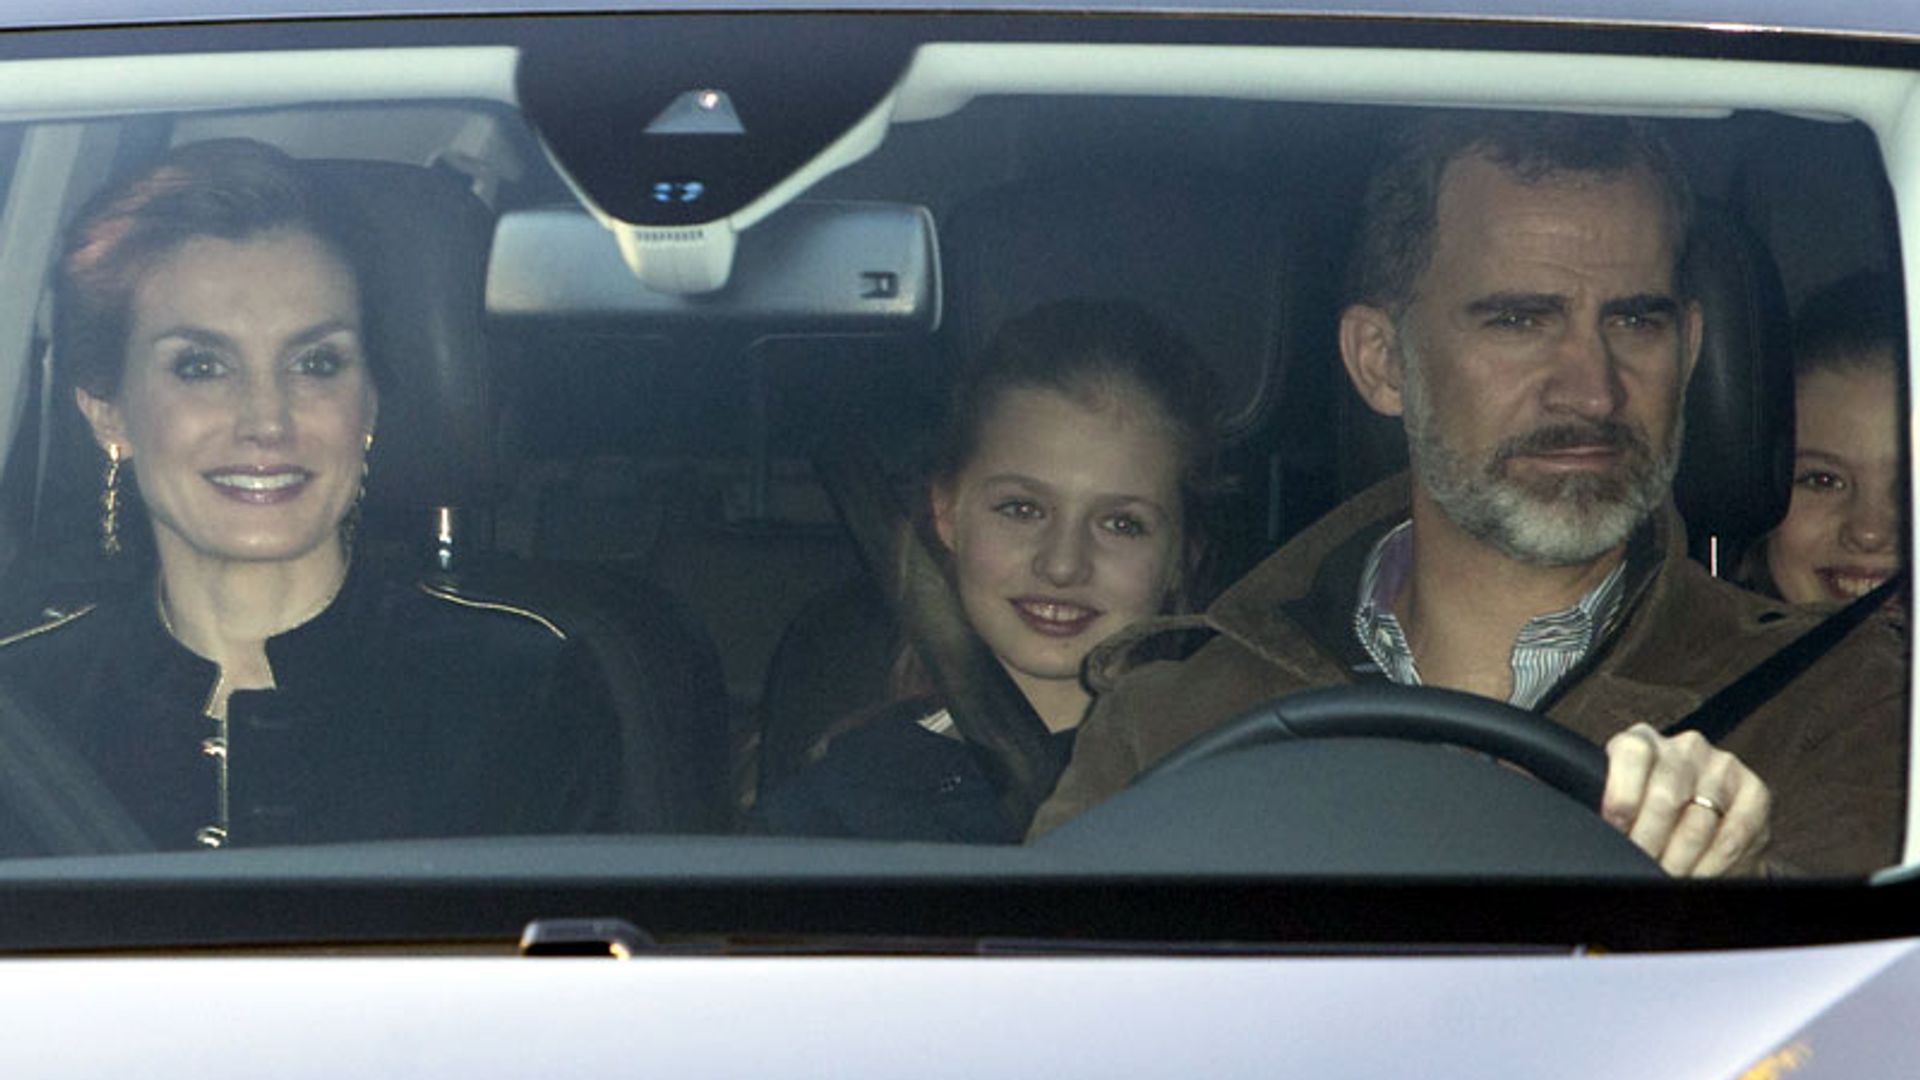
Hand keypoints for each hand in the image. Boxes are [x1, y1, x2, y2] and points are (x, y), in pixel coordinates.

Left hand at [1600, 723, 1770, 876]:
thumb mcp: (1623, 802)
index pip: (1631, 753)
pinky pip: (1732, 838)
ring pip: (1697, 824)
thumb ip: (1610, 809)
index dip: (1621, 796)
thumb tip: (1595, 840)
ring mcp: (1722, 768)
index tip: (1615, 830)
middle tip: (1641, 867)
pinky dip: (1712, 866)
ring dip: (1678, 862)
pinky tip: (1698, 876)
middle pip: (1665, 797)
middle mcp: (1685, 748)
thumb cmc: (1651, 811)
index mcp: (1643, 741)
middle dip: (1648, 843)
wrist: (1709, 818)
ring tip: (1665, 877)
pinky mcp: (1755, 792)